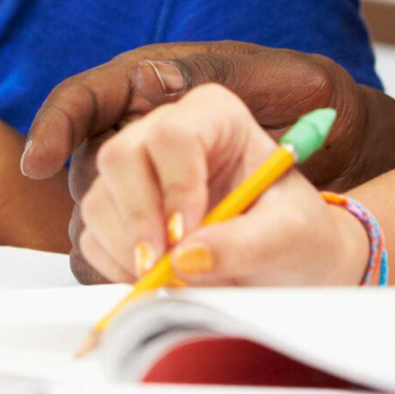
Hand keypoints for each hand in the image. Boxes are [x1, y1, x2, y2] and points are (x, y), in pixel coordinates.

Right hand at [20, 41, 373, 282]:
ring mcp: (139, 173)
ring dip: (126, 247)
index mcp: (214, 113)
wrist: (296, 262)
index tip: (180, 233)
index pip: (168, 130)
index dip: (168, 183)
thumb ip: (247, 242)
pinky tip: (152, 280)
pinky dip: (114, 266)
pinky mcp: (122, 214)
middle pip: (118, 155)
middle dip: (136, 215)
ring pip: (97, 199)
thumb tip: (184, 258)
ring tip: (172, 277)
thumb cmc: (303, 231)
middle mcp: (167, 132)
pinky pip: (91, 236)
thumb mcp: (295, 233)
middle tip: (163, 265)